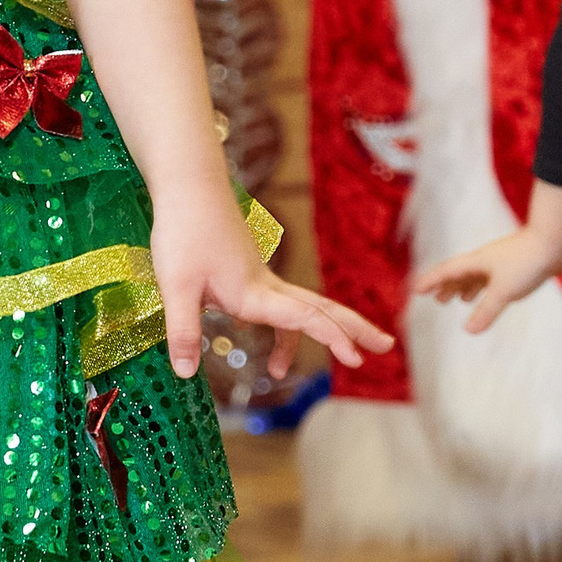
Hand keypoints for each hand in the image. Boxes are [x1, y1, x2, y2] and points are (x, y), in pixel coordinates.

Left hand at [151, 193, 391, 379]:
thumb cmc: (183, 232)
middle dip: (355, 329)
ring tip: (347, 355)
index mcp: (255, 293)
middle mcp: (266, 287)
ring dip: (325, 330)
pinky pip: (278, 307)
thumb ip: (182, 330)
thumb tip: (184, 373)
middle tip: (387, 346)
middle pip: (321, 308)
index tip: (356, 359)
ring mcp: (261, 279)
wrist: (188, 188)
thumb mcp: (175, 285)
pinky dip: (284, 330)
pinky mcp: (249, 275)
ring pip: (304, 307)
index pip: (305, 318)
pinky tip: (267, 348)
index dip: (333, 338)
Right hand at [415, 226, 559, 338]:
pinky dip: (488, 289)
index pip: (446, 271)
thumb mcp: (504, 291)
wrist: (557, 242)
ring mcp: (503, 262)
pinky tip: (495, 295)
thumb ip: (486, 311)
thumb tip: (468, 331)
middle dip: (448, 287)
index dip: (430, 281)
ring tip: (462, 300)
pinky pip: (495, 280)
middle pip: (461, 273)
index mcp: (477, 261)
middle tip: (437, 300)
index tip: (415, 289)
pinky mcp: (518, 266)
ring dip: (468, 288)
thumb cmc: (527, 262)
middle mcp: (486, 260)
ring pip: (479, 276)